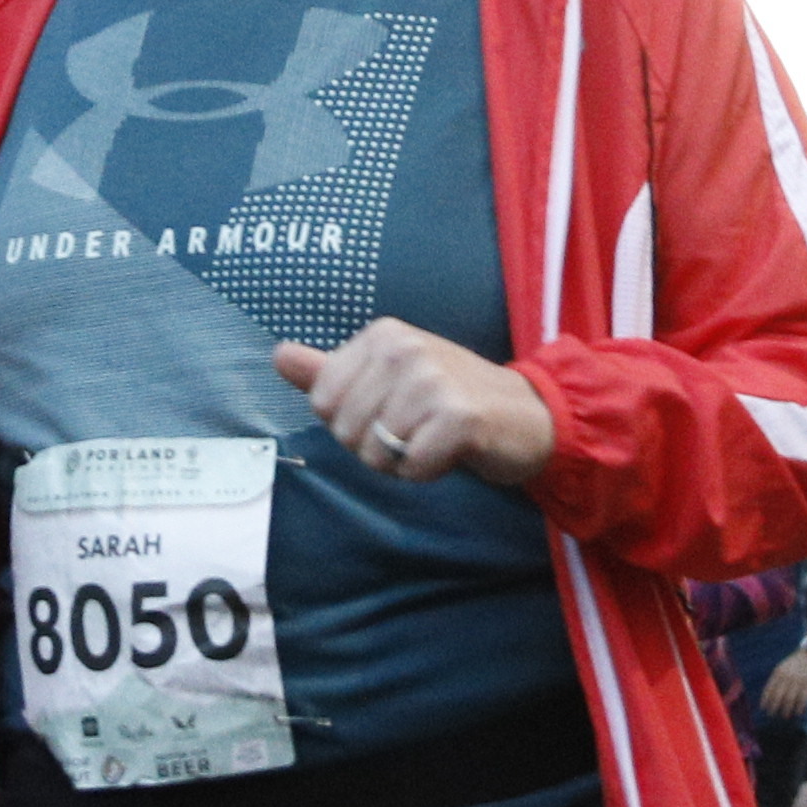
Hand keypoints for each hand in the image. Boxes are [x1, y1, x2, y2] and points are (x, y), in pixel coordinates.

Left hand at [274, 322, 553, 493]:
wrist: (527, 414)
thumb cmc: (450, 399)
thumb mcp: (388, 377)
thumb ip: (330, 371)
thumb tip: (279, 355)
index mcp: (382, 335)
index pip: (322, 403)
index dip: (352, 423)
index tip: (391, 412)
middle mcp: (405, 348)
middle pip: (344, 431)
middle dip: (375, 447)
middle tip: (416, 430)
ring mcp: (432, 380)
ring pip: (374, 453)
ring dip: (402, 462)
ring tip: (433, 439)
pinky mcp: (458, 416)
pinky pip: (410, 467)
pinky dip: (427, 471)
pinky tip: (451, 451)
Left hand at [755, 641, 806, 726]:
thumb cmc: (796, 662)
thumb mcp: (783, 666)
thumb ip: (778, 678)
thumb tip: (771, 695)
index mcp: (779, 672)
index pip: (770, 689)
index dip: (766, 700)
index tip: (764, 708)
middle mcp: (787, 677)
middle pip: (779, 696)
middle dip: (774, 707)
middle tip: (772, 714)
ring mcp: (799, 680)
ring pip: (790, 699)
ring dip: (787, 709)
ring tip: (785, 716)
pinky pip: (803, 699)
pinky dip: (800, 707)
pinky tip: (798, 712)